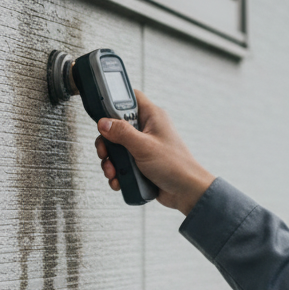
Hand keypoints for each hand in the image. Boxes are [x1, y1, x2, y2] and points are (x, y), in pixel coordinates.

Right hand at [94, 91, 215, 214]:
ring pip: (117, 148)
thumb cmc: (176, 166)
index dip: (114, 101)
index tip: (102, 115)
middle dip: (107, 142)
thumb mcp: (144, 146)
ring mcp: (143, 147)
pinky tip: (118, 180)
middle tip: (105, 152)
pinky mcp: (140, 162)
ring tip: (113, 171)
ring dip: (111, 161)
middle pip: (117, 126)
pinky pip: (122, 163)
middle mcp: (147, 129)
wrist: (186, 192)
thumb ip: (122, 133)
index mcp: (152, 117)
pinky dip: (117, 172)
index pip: (130, 98)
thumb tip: (104, 123)